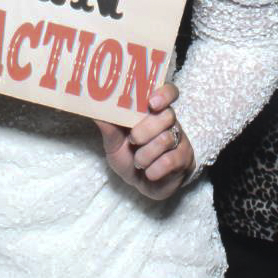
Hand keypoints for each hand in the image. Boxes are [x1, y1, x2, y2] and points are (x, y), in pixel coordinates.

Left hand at [96, 82, 193, 200]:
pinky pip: (171, 160)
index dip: (164, 94)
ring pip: (167, 139)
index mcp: (153, 112)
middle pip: (167, 115)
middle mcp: (169, 122)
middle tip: (133, 140)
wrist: (143, 185)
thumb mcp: (114, 144)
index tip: (151, 103)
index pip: (168, 92)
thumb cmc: (129, 157)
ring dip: (146, 154)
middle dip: (146, 130)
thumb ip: (108, 128)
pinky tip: (149, 172)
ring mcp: (179, 139)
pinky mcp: (184, 159)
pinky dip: (155, 168)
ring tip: (138, 162)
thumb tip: (94, 112)